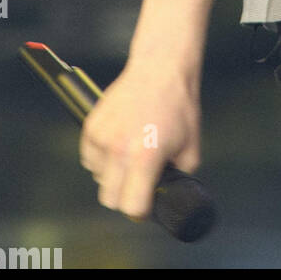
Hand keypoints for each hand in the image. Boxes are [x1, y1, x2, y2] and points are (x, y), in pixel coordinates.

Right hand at [79, 61, 201, 221]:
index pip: (131, 206)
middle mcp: (119, 150)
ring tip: (131, 153)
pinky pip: (89, 158)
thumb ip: (179, 175)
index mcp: (145, 158)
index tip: (146, 204)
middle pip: (110, 199)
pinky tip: (119, 142)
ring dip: (113, 174)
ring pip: (98, 178)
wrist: (161, 69)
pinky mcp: (91, 126)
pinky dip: (102, 157)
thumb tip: (168, 190)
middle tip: (139, 180)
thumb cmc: (179, 105)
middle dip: (126, 195)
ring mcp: (101, 138)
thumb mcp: (191, 146)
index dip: (141, 210)